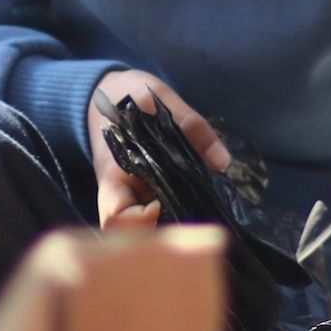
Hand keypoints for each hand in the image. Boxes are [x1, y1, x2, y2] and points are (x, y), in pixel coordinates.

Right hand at [88, 69, 229, 228]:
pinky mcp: (151, 193)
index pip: (116, 218)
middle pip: (136, 235)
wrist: (109, 95)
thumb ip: (190, 125)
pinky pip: (163, 213)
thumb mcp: (157, 98)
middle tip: (199, 217)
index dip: (140, 220)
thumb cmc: (125, 96)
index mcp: (112, 176)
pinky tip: (203, 205)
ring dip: (178, 226)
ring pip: (151, 229)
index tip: (163, 202)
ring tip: (205, 213)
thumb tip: (221, 161)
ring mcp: (136, 197)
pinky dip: (182, 213)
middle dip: (167, 232)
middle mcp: (122, 196)